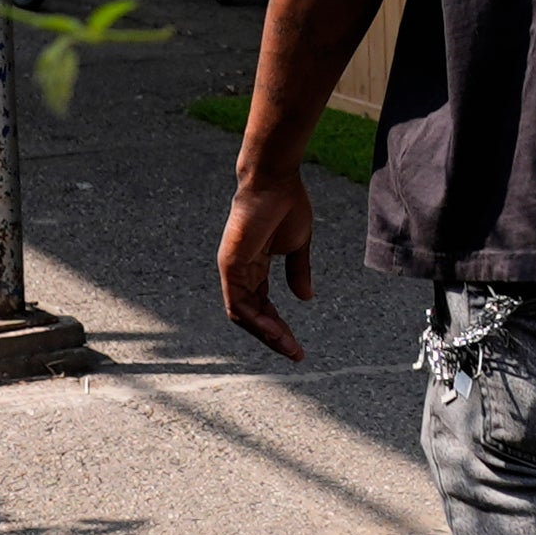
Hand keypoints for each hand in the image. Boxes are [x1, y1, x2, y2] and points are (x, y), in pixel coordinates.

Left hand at [213, 165, 319, 358]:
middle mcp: (239, 272)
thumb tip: (305, 299)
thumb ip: (298, 272)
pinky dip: (256, 320)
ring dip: (266, 334)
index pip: (262, 306)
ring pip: (243, 315)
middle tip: (295, 354)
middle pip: (251, 315)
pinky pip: (238, 302)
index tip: (297, 345)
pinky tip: (275, 332)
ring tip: (289, 347)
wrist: (275, 180)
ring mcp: (232, 269)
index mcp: (254, 267)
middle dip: (273, 337)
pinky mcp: (230, 264)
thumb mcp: (298, 246)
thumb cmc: (287, 205)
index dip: (279, 326)